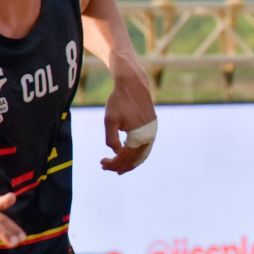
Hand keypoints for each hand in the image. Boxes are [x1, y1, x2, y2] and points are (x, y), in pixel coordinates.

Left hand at [100, 50, 156, 173]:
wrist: (134, 85)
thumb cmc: (119, 101)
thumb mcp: (110, 121)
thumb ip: (112, 139)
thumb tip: (116, 153)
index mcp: (138, 137)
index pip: (124, 158)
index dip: (112, 163)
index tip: (101, 162)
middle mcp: (148, 137)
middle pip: (133, 159)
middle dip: (119, 165)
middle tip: (106, 167)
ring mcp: (152, 133)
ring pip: (141, 155)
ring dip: (130, 163)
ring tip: (119, 168)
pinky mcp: (152, 128)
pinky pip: (145, 147)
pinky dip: (137, 155)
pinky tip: (128, 154)